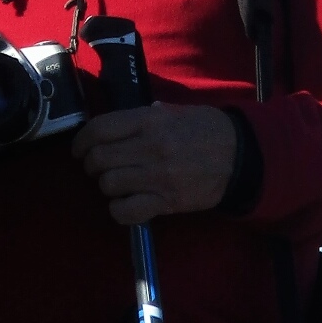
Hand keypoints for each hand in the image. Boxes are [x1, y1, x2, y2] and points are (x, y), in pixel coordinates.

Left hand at [70, 104, 238, 224]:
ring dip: (107, 186)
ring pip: (108, 184)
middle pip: (98, 159)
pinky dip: (119, 209)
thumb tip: (121, 123)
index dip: (81, 141)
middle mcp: (150, 147)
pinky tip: (126, 203)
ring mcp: (157, 176)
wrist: (241, 155)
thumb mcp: (177, 111)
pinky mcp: (165, 201)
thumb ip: (147, 116)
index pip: (99, 130)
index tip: (80, 150)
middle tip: (98, 167)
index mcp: (150, 120)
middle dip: (92, 165)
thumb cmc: (209, 129)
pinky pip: (125, 211)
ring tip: (117, 183)